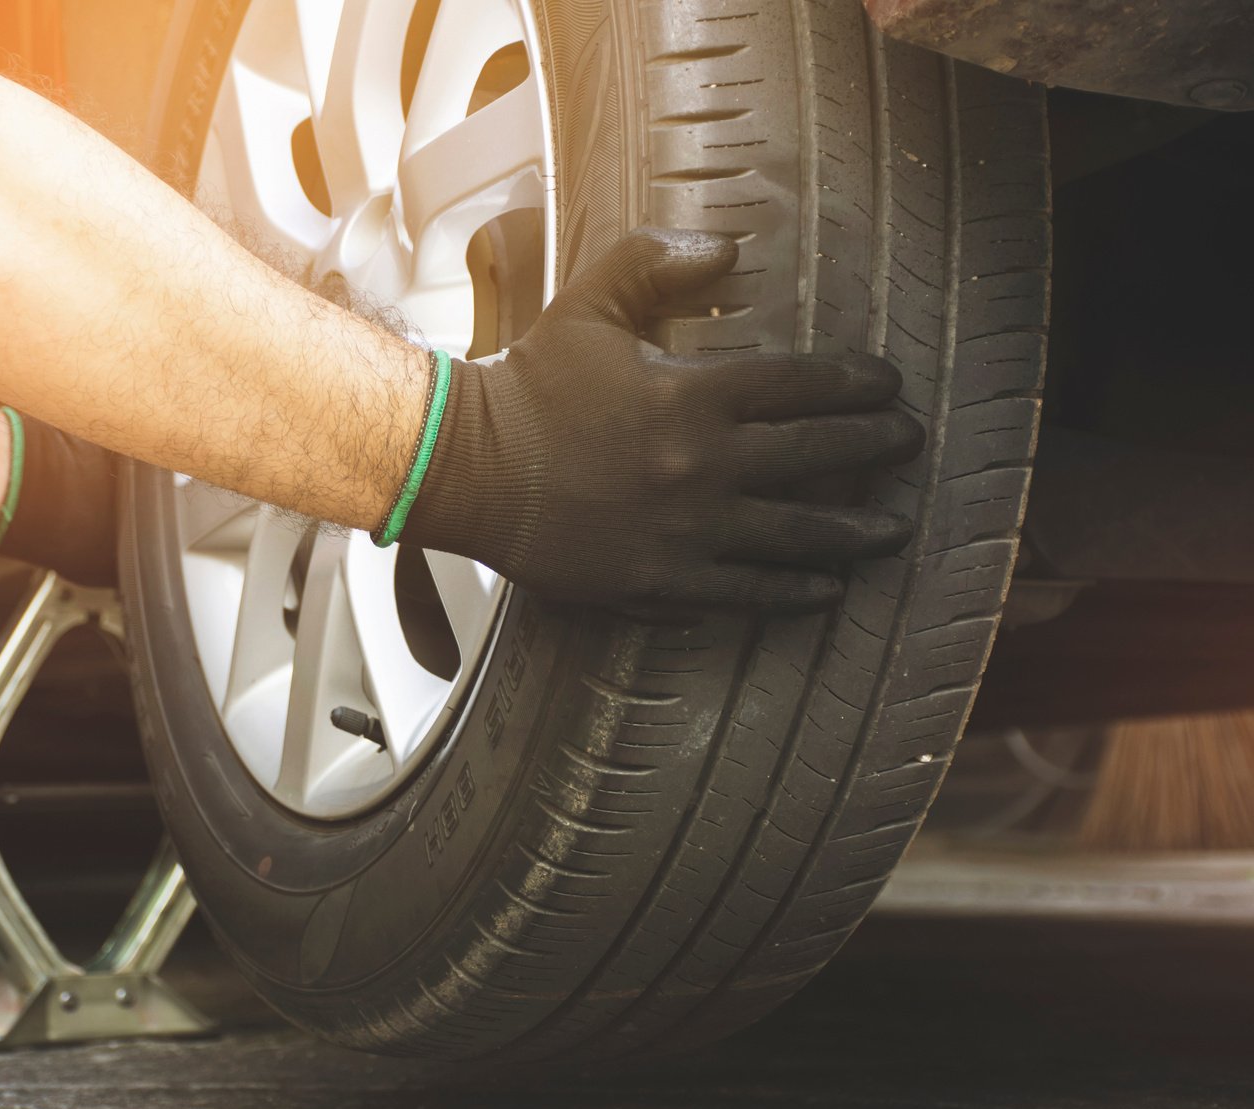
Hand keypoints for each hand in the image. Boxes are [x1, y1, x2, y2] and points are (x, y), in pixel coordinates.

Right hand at [396, 228, 923, 610]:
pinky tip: (824, 591)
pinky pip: (745, 592)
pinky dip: (792, 593)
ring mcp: (686, 530)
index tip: (888, 385)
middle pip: (816, 456)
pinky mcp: (660, 581)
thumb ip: (654, 262)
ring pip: (797, 533)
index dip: (857, 383)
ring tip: (893, 529)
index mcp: (694, 394)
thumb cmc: (525, 388)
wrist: (467, 469)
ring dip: (855, 530)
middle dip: (876, 447)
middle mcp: (703, 465)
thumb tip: (723, 247)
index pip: (803, 384)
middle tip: (909, 443)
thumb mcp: (589, 304)